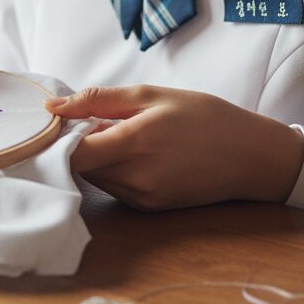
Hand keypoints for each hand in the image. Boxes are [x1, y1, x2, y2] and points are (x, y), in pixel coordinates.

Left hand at [45, 85, 303, 211]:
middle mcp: (135, 178)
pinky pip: (114, 187)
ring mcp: (142, 198)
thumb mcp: (151, 95)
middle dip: (78, 143)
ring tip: (125, 133)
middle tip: (99, 119)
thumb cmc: (203, 116)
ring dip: (96, 157)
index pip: (72, 152)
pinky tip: (137, 153)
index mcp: (134, 144)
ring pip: (95, 177)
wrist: (252, 156)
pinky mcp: (149, 209)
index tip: (61, 118)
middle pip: (79, 166)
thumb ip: (97, 100)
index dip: (59, 136)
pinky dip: (113, 169)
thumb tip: (51, 107)